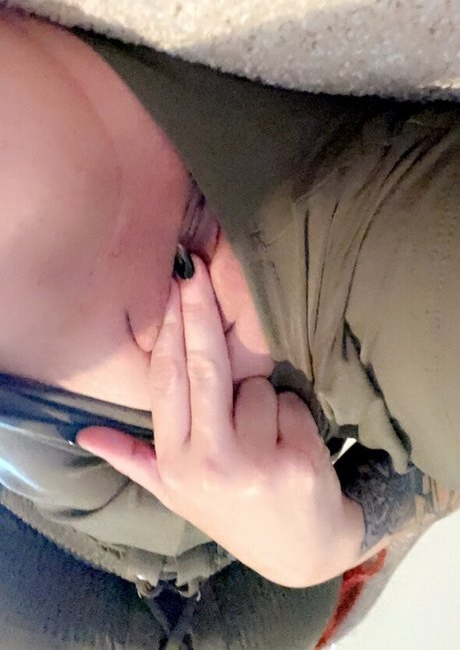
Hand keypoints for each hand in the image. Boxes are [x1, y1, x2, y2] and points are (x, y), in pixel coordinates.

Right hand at [77, 257, 363, 586]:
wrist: (302, 552)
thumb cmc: (234, 511)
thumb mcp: (176, 493)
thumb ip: (133, 459)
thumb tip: (84, 435)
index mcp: (176, 463)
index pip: (167, 383)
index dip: (169, 331)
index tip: (171, 287)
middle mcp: (209, 463)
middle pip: (204, 368)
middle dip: (199, 311)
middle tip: (195, 269)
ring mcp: (254, 464)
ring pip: (257, 386)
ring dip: (264, 399)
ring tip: (264, 436)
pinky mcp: (297, 462)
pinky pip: (291, 403)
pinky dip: (293, 414)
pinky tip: (290, 445)